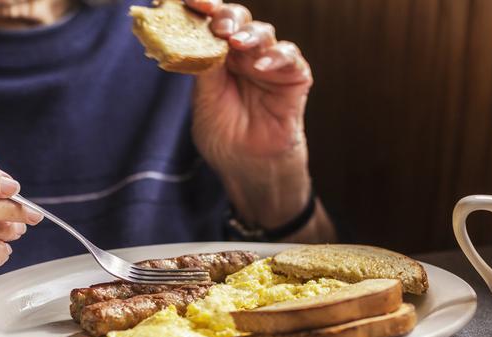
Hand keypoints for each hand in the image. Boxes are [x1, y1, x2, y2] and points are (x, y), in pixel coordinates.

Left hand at [185, 0, 314, 228]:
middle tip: (218, 24)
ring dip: (250, 34)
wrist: (247, 166)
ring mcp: (269, 63)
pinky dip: (276, 57)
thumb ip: (204, 68)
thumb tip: (197, 36)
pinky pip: (289, 57)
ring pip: (264, 33)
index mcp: (218, 56)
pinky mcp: (294, 76)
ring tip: (236, 43)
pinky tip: (261, 66)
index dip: (203, 7)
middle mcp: (243, 54)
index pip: (211, 23)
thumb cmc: (223, 135)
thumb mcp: (204, 101)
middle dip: (228, 16)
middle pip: (238, 20)